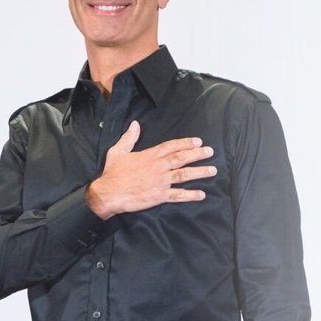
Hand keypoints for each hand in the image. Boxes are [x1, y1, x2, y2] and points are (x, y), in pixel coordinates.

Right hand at [86, 120, 215, 219]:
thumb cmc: (112, 173)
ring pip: (184, 175)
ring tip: (212, 170)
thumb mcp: (117, 151)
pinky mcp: (159, 196)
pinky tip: (201, 194)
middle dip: (197, 154)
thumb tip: (135, 124)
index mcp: (149, 156)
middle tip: (210, 151)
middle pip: (181, 158)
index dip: (185, 143)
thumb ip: (128, 138)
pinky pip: (178, 195)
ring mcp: (160, 182)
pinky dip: (190, 195)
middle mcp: (157, 167)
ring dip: (199, 172)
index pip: (171, 146)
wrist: (108, 194)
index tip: (198, 141)